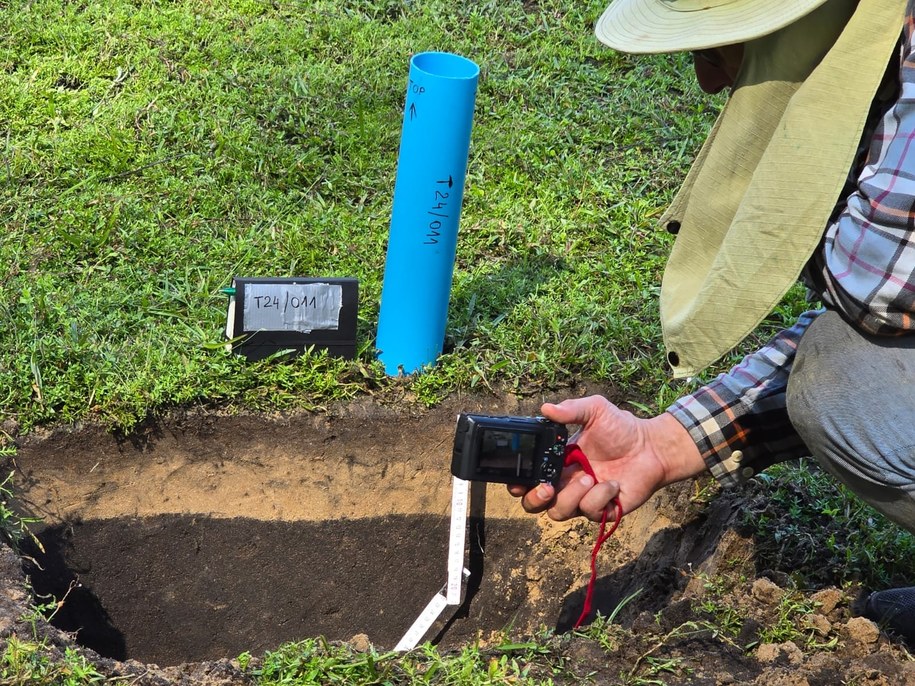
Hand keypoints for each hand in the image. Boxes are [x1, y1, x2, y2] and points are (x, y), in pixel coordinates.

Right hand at [507, 395, 704, 521]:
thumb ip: (570, 409)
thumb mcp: (595, 410)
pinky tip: (612, 483)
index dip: (518, 482)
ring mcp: (582, 498)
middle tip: (548, 487)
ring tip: (590, 476)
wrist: (651, 447)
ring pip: (559, 512)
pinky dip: (599, 497)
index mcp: (557, 461)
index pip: (529, 476)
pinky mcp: (601, 510)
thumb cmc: (622, 428)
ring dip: (571, 496)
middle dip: (535, 498)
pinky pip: (589, 512)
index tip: (517, 481)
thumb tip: (546, 408)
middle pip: (535, 503)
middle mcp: (566, 482)